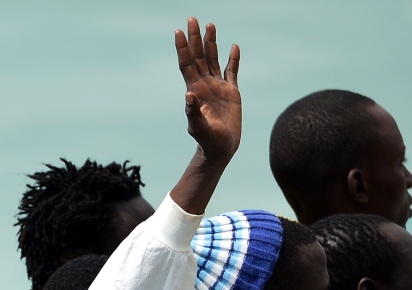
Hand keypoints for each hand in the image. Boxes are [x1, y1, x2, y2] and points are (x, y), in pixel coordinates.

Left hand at [175, 18, 240, 161]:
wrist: (221, 148)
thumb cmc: (207, 140)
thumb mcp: (198, 127)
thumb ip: (193, 112)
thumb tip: (188, 95)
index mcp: (195, 90)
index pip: (187, 64)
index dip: (182, 48)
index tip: (178, 31)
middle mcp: (204, 85)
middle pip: (198, 56)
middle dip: (195, 38)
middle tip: (192, 19)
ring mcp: (218, 87)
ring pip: (213, 59)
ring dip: (211, 43)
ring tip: (210, 25)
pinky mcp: (231, 92)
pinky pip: (232, 71)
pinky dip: (233, 59)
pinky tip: (233, 47)